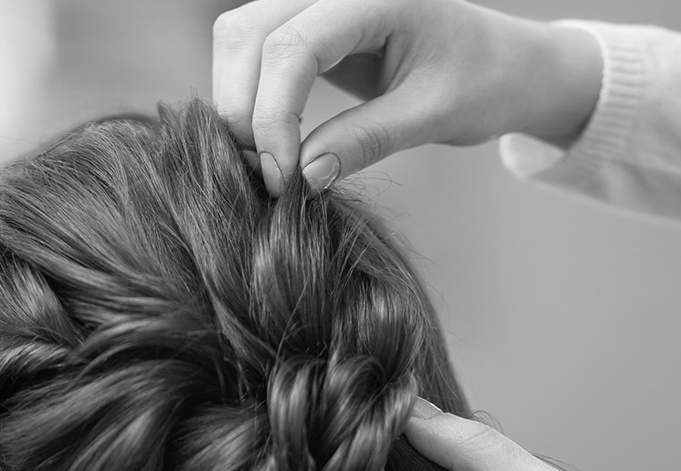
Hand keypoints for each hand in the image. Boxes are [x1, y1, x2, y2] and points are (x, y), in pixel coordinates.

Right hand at [213, 0, 602, 194]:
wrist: (501, 63)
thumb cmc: (481, 82)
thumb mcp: (431, 116)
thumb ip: (365, 142)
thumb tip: (302, 178)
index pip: (293, 47)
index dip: (273, 117)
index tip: (281, 179)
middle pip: (247, 34)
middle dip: (243, 111)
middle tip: (266, 176)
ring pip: (238, 38)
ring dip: (237, 104)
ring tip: (266, 161)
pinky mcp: (307, 22)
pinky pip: (252, 49)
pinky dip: (248, 97)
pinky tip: (270, 139)